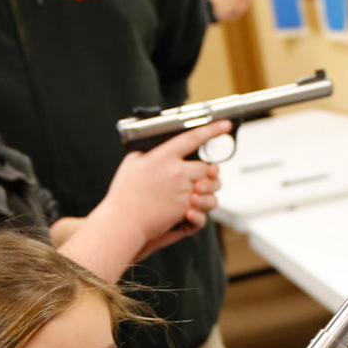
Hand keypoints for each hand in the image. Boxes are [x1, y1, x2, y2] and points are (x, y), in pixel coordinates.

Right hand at [98, 121, 227, 256]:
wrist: (123, 221)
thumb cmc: (124, 194)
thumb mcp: (132, 163)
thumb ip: (148, 152)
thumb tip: (156, 148)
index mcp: (163, 156)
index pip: (193, 138)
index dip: (212, 129)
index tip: (224, 125)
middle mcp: (176, 172)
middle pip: (206, 165)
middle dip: (208, 170)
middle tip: (202, 173)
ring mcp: (183, 190)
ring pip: (210, 184)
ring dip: (209, 186)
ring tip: (199, 189)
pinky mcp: (185, 208)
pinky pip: (205, 202)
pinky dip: (202, 203)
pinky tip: (193, 202)